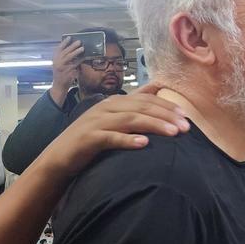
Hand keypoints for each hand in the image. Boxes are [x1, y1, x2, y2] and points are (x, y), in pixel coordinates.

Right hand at [35, 82, 189, 179]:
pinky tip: (144, 144)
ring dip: (154, 125)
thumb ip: (134, 103)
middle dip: (166, 115)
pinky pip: (111, 138)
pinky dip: (128, 140)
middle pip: (141, 107)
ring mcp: (97, 122)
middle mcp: (106, 107)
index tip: (186, 116)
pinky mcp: (89, 138)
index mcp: (114, 101)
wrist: (59, 157)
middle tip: (185, 127)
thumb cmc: (91, 138)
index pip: (146, 99)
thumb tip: (158, 86)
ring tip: (173, 133)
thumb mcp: (113, 117)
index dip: (167, 106)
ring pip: (130, 120)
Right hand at [49, 37, 83, 105]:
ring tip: (82, 48)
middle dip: (72, 47)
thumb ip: (64, 57)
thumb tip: (73, 49)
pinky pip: (74, 67)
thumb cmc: (60, 73)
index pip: (58, 49)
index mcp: (55, 59)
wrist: (59, 86)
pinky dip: (79, 62)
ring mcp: (62, 68)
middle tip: (79, 42)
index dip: (64, 43)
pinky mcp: (67, 73)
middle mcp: (57, 63)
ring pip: (69, 59)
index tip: (69, 37)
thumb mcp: (59, 64)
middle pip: (65, 53)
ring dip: (76, 53)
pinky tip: (84, 59)